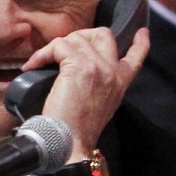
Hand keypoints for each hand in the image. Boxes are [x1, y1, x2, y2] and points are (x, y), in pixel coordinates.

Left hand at [21, 26, 148, 158]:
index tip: (142, 32)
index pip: (136, 57)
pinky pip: (58, 46)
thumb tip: (86, 69)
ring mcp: (98, 67)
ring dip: (54, 47)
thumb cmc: (78, 129)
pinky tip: (32, 65)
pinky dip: (42, 53)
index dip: (140, 43)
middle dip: (81, 35)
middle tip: (62, 48)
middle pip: (103, 35)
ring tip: (40, 62)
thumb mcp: (102, 105)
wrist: (70, 142)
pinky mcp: (79, 67)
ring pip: (76, 38)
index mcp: (120, 83)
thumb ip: (102, 85)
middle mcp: (112, 71)